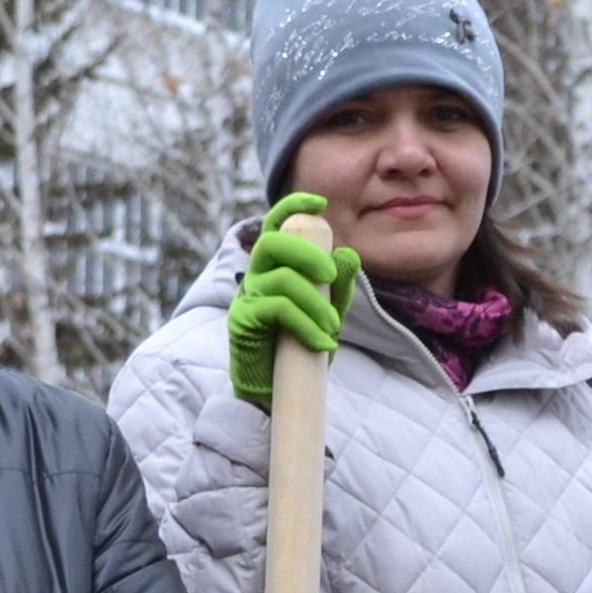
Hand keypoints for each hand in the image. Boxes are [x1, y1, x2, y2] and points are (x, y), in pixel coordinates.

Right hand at [228, 188, 360, 403]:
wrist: (273, 391)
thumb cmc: (298, 348)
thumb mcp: (326, 314)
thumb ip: (336, 286)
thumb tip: (349, 254)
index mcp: (276, 266)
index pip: (277, 225)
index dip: (294, 206)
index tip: (319, 202)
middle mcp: (257, 275)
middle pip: (273, 243)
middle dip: (307, 253)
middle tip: (330, 274)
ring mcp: (247, 297)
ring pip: (281, 279)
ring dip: (315, 302)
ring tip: (333, 328)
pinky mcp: (242, 321)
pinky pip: (277, 309)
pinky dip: (306, 324)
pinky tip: (322, 344)